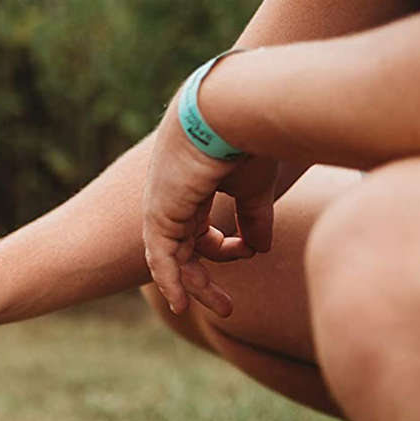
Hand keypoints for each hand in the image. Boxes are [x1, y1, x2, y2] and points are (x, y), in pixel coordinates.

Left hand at [142, 98, 278, 316]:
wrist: (229, 111)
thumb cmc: (246, 138)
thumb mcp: (253, 186)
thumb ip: (254, 218)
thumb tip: (260, 248)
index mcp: (192, 188)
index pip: (198, 230)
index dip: (226, 248)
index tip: (251, 251)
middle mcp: (173, 198)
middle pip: (183, 249)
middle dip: (204, 279)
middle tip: (227, 308)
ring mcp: (163, 205)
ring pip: (173, 258)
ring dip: (193, 287)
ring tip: (223, 310)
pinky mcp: (159, 212)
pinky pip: (161, 256)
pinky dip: (170, 281)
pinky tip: (181, 303)